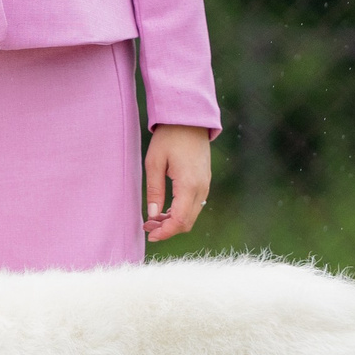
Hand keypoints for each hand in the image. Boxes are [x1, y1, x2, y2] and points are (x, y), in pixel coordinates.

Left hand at [143, 124, 211, 242]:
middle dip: (168, 229)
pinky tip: (165, 209)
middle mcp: (201, 188)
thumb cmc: (170, 137)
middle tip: (148, 227)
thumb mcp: (154, 162)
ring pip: (192, 215)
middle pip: (187, 222)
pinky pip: (195, 205)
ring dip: (174, 221)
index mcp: (189, 185)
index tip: (150, 235)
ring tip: (153, 219)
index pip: (179, 220)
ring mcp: (205, 185)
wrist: (190, 119)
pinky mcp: (205, 181)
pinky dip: (181, 212)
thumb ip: (154, 190)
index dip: (165, 232)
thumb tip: (153, 215)